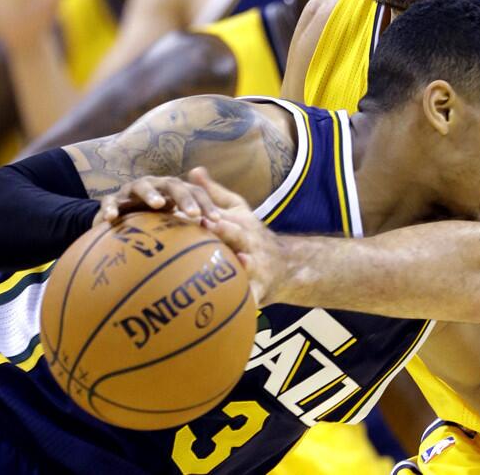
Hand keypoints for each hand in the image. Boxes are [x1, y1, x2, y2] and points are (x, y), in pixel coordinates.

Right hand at [96, 167, 218, 225]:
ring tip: (158, 205)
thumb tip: (220, 244)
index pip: (195, 193)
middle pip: (173, 185)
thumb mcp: (173, 227)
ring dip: (151, 194)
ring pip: (142, 186)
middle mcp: (155, 186)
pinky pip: (109, 202)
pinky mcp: (111, 201)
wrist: (117, 220)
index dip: (207, 204)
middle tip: (193, 214)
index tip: (217, 220)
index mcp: (174, 192)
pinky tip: (110, 219)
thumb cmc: (152, 226)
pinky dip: (110, 209)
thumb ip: (193, 232)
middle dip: (184, 198)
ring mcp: (132, 192)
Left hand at [195, 170, 286, 305]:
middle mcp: (249, 244)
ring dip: (241, 265)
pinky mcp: (259, 290)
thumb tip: (194, 170)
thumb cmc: (252, 235)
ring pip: (247, 266)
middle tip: (208, 226)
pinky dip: (247, 303)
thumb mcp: (239, 211)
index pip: (224, 216)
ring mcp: (256, 266)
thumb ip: (215, 193)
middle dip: (225, 231)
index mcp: (241, 225)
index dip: (211, 214)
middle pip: (237, 236)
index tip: (192, 211)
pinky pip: (251, 298)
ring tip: (235, 262)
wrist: (288, 265)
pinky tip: (237, 308)